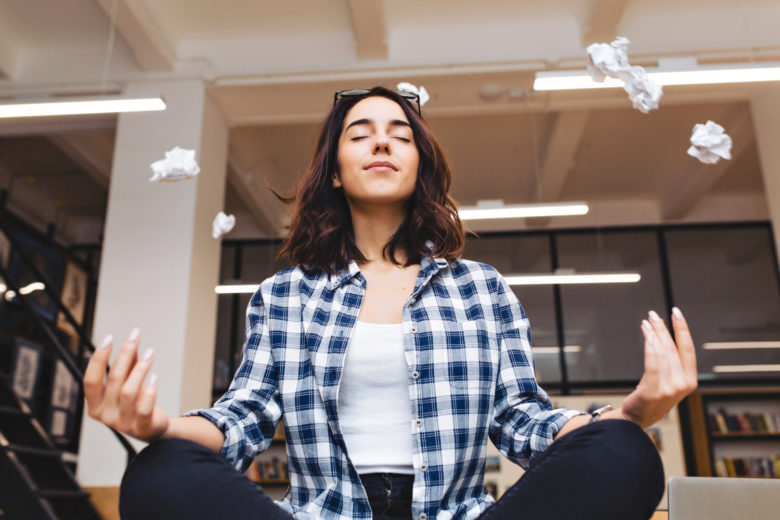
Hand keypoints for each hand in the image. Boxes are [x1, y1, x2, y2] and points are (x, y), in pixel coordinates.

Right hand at [83, 329, 169, 441]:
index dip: (98, 358)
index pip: (90, 380)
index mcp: (94, 404)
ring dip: (140, 369)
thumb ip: (128, 364)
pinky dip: (149, 391)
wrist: (152, 429)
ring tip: (151, 353)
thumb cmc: (135, 402)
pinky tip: (155, 378)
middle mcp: (105, 415)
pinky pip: (144, 407)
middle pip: (113, 380)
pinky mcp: (142, 428)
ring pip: (129, 391)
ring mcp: (123, 424)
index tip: (109, 338)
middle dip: (124, 354)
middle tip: (136, 336)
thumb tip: (131, 340)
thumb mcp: (127, 382)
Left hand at [621, 308, 697, 428]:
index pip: (688, 348)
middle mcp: (683, 384)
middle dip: (662, 328)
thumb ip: (670, 361)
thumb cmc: (652, 395)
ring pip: (661, 353)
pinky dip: (650, 347)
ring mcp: (669, 389)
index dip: (682, 329)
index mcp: (690, 380)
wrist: (637, 418)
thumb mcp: (668, 379)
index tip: (676, 312)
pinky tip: (646, 336)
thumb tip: (661, 333)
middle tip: (653, 315)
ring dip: (653, 334)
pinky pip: (653, 364)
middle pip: (672, 348)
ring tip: (645, 323)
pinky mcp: (653, 391)